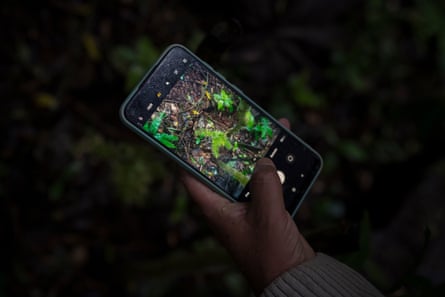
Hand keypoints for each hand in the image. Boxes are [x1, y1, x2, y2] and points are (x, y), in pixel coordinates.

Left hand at [181, 119, 314, 294]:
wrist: (293, 278)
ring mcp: (246, 209)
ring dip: (258, 158)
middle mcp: (227, 208)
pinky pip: (264, 186)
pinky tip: (284, 157)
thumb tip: (264, 161)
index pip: (192, 178)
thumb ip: (265, 183)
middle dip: (232, 149)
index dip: (187, 157)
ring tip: (269, 134)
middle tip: (236, 126)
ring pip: (248, 176)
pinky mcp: (263, 212)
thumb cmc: (272, 254)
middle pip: (224, 171)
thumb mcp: (267, 214)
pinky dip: (273, 172)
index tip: (189, 135)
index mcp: (217, 210)